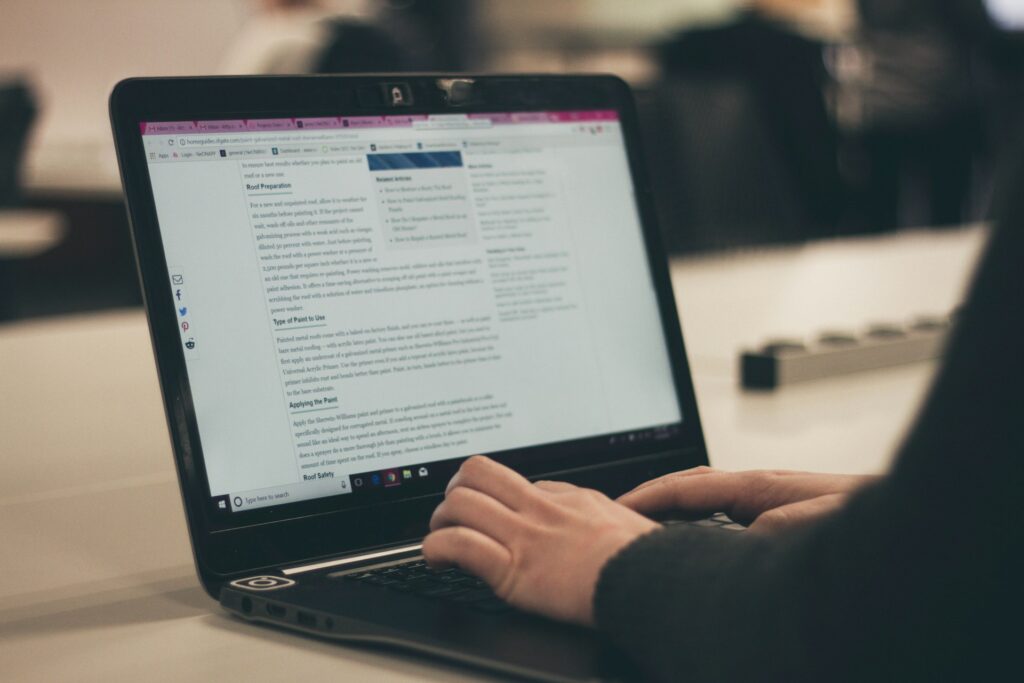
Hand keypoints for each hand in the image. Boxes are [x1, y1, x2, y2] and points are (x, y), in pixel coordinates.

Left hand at [423, 456, 659, 626]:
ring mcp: (525, 536)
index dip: (494, 496)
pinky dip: (436, 549)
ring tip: (439, 536)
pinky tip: (435, 558)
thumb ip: (593, 512)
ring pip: (460, 503)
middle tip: (452, 512)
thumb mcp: (623, 518)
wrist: (649, 581)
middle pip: (478, 473)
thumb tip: (580, 509)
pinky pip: (459, 545)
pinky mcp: (514, 569)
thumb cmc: (645, 558)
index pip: (516, 482)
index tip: (488, 511)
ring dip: (440, 520)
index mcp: (568, 498)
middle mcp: (540, 508)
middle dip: (455, 491)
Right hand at [618, 466, 875, 531]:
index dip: (649, 495)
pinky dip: (700, 527)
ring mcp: (769, 502)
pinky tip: (698, 546)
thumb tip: (733, 540)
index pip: (689, 487)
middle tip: (619, 517)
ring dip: (675, 513)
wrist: (913, 520)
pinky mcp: (780, 519)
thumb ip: (771, 529)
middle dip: (653, 499)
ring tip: (646, 531)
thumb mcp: (815, 526)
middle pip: (691, 488)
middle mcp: (760, 490)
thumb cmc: (871, 517)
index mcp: (760, 486)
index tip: (617, 506)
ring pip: (708, 503)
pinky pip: (725, 520)